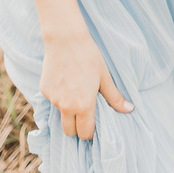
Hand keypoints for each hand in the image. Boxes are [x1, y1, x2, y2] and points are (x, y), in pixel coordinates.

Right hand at [39, 23, 132, 139]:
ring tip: (75, 94)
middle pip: (69, 132)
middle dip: (76, 128)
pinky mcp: (44, 90)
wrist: (65, 39)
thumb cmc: (88, 56)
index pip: (85, 133)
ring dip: (67, 112)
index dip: (89, 132)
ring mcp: (53, 99)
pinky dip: (58, 97)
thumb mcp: (104, 77)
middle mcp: (66, 106)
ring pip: (60, 116)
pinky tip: (65, 82)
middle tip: (83, 116)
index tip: (93, 125)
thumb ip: (114, 97)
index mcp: (83, 106)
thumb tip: (129, 109)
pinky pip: (52, 101)